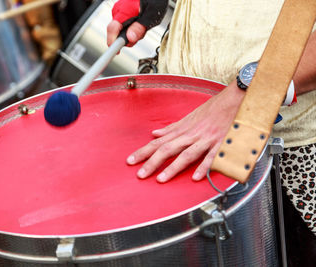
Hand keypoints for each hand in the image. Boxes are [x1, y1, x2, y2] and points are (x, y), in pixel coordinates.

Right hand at [107, 0, 167, 46]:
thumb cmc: (154, 0)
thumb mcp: (151, 15)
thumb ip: (139, 27)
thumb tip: (130, 38)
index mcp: (123, 12)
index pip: (112, 29)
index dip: (112, 42)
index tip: (116, 52)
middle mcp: (118, 11)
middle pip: (117, 33)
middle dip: (129, 38)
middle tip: (142, 32)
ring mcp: (119, 12)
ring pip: (121, 30)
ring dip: (132, 33)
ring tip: (143, 25)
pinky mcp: (121, 13)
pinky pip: (124, 25)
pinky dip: (131, 28)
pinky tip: (139, 23)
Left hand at [126, 82, 245, 182]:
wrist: (235, 99)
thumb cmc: (212, 109)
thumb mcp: (189, 118)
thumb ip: (172, 128)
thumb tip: (154, 134)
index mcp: (182, 130)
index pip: (158, 143)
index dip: (143, 152)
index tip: (130, 161)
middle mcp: (191, 135)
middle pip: (168, 149)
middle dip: (152, 162)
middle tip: (140, 174)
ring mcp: (206, 139)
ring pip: (186, 154)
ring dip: (173, 167)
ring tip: (161, 179)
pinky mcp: (221, 143)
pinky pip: (212, 156)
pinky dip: (204, 166)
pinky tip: (197, 177)